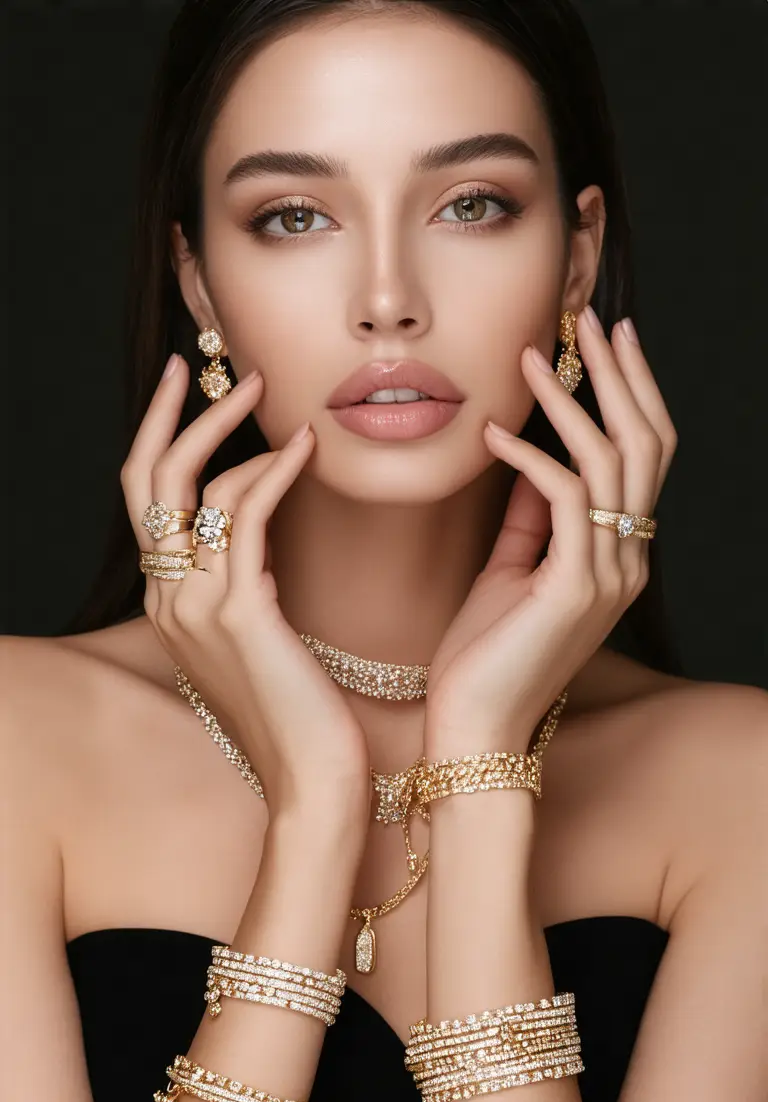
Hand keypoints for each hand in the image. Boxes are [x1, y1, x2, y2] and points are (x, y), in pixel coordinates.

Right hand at [121, 355, 370, 823]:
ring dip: (235, 432)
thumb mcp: (255, 642)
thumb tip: (258, 543)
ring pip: (195, 489)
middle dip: (177, 414)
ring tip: (276, 399)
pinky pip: (246, 517)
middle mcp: (168, 600)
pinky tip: (305, 449)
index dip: (164, 439)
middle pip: (149, 481)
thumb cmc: (296, 712)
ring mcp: (195, 607)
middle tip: (215, 367)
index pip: (147, 502)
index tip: (193, 391)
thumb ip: (242, 590)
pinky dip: (273, 472)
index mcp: (168, 605)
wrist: (313, 778)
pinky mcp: (239, 613)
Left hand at [424, 308, 677, 756]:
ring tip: (533, 357)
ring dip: (570, 401)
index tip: (604, 343)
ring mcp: (609, 574)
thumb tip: (529, 459)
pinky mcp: (575, 587)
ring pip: (610, 462)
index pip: (642, 457)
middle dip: (619, 376)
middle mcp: (627, 560)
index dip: (630, 395)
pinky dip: (530, 457)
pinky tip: (493, 433)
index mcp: (617, 555)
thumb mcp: (511, 570)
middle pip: (644, 445)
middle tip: (589, 319)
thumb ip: (530, 519)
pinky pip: (564, 500)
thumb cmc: (484, 655)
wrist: (474, 726)